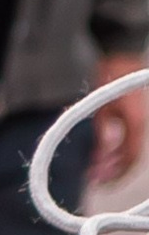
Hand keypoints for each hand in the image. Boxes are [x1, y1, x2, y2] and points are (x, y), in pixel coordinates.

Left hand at [92, 53, 146, 191]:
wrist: (120, 54)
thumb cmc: (111, 74)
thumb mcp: (102, 103)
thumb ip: (104, 130)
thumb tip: (102, 155)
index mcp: (135, 122)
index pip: (130, 157)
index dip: (115, 173)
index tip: (98, 181)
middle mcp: (140, 124)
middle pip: (131, 158)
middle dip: (113, 172)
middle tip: (94, 181)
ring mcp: (137, 122)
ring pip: (129, 151)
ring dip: (114, 164)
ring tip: (96, 173)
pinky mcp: (132, 120)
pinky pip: (128, 141)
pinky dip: (115, 152)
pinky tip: (102, 157)